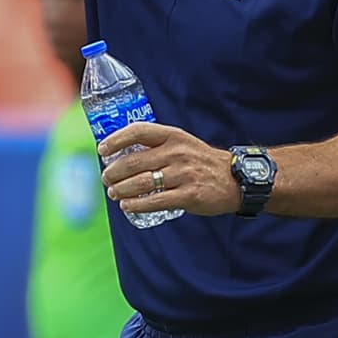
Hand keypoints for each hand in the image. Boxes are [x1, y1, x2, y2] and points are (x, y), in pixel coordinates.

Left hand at [99, 123, 240, 215]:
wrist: (235, 179)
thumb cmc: (200, 161)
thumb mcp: (181, 143)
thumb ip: (156, 145)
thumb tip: (121, 154)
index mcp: (172, 136)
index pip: (138, 131)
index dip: (116, 140)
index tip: (102, 150)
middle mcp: (176, 152)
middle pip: (134, 161)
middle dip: (114, 172)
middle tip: (106, 179)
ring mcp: (183, 174)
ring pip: (142, 183)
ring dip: (121, 190)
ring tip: (113, 193)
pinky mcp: (189, 195)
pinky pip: (156, 201)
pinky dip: (137, 205)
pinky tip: (127, 206)